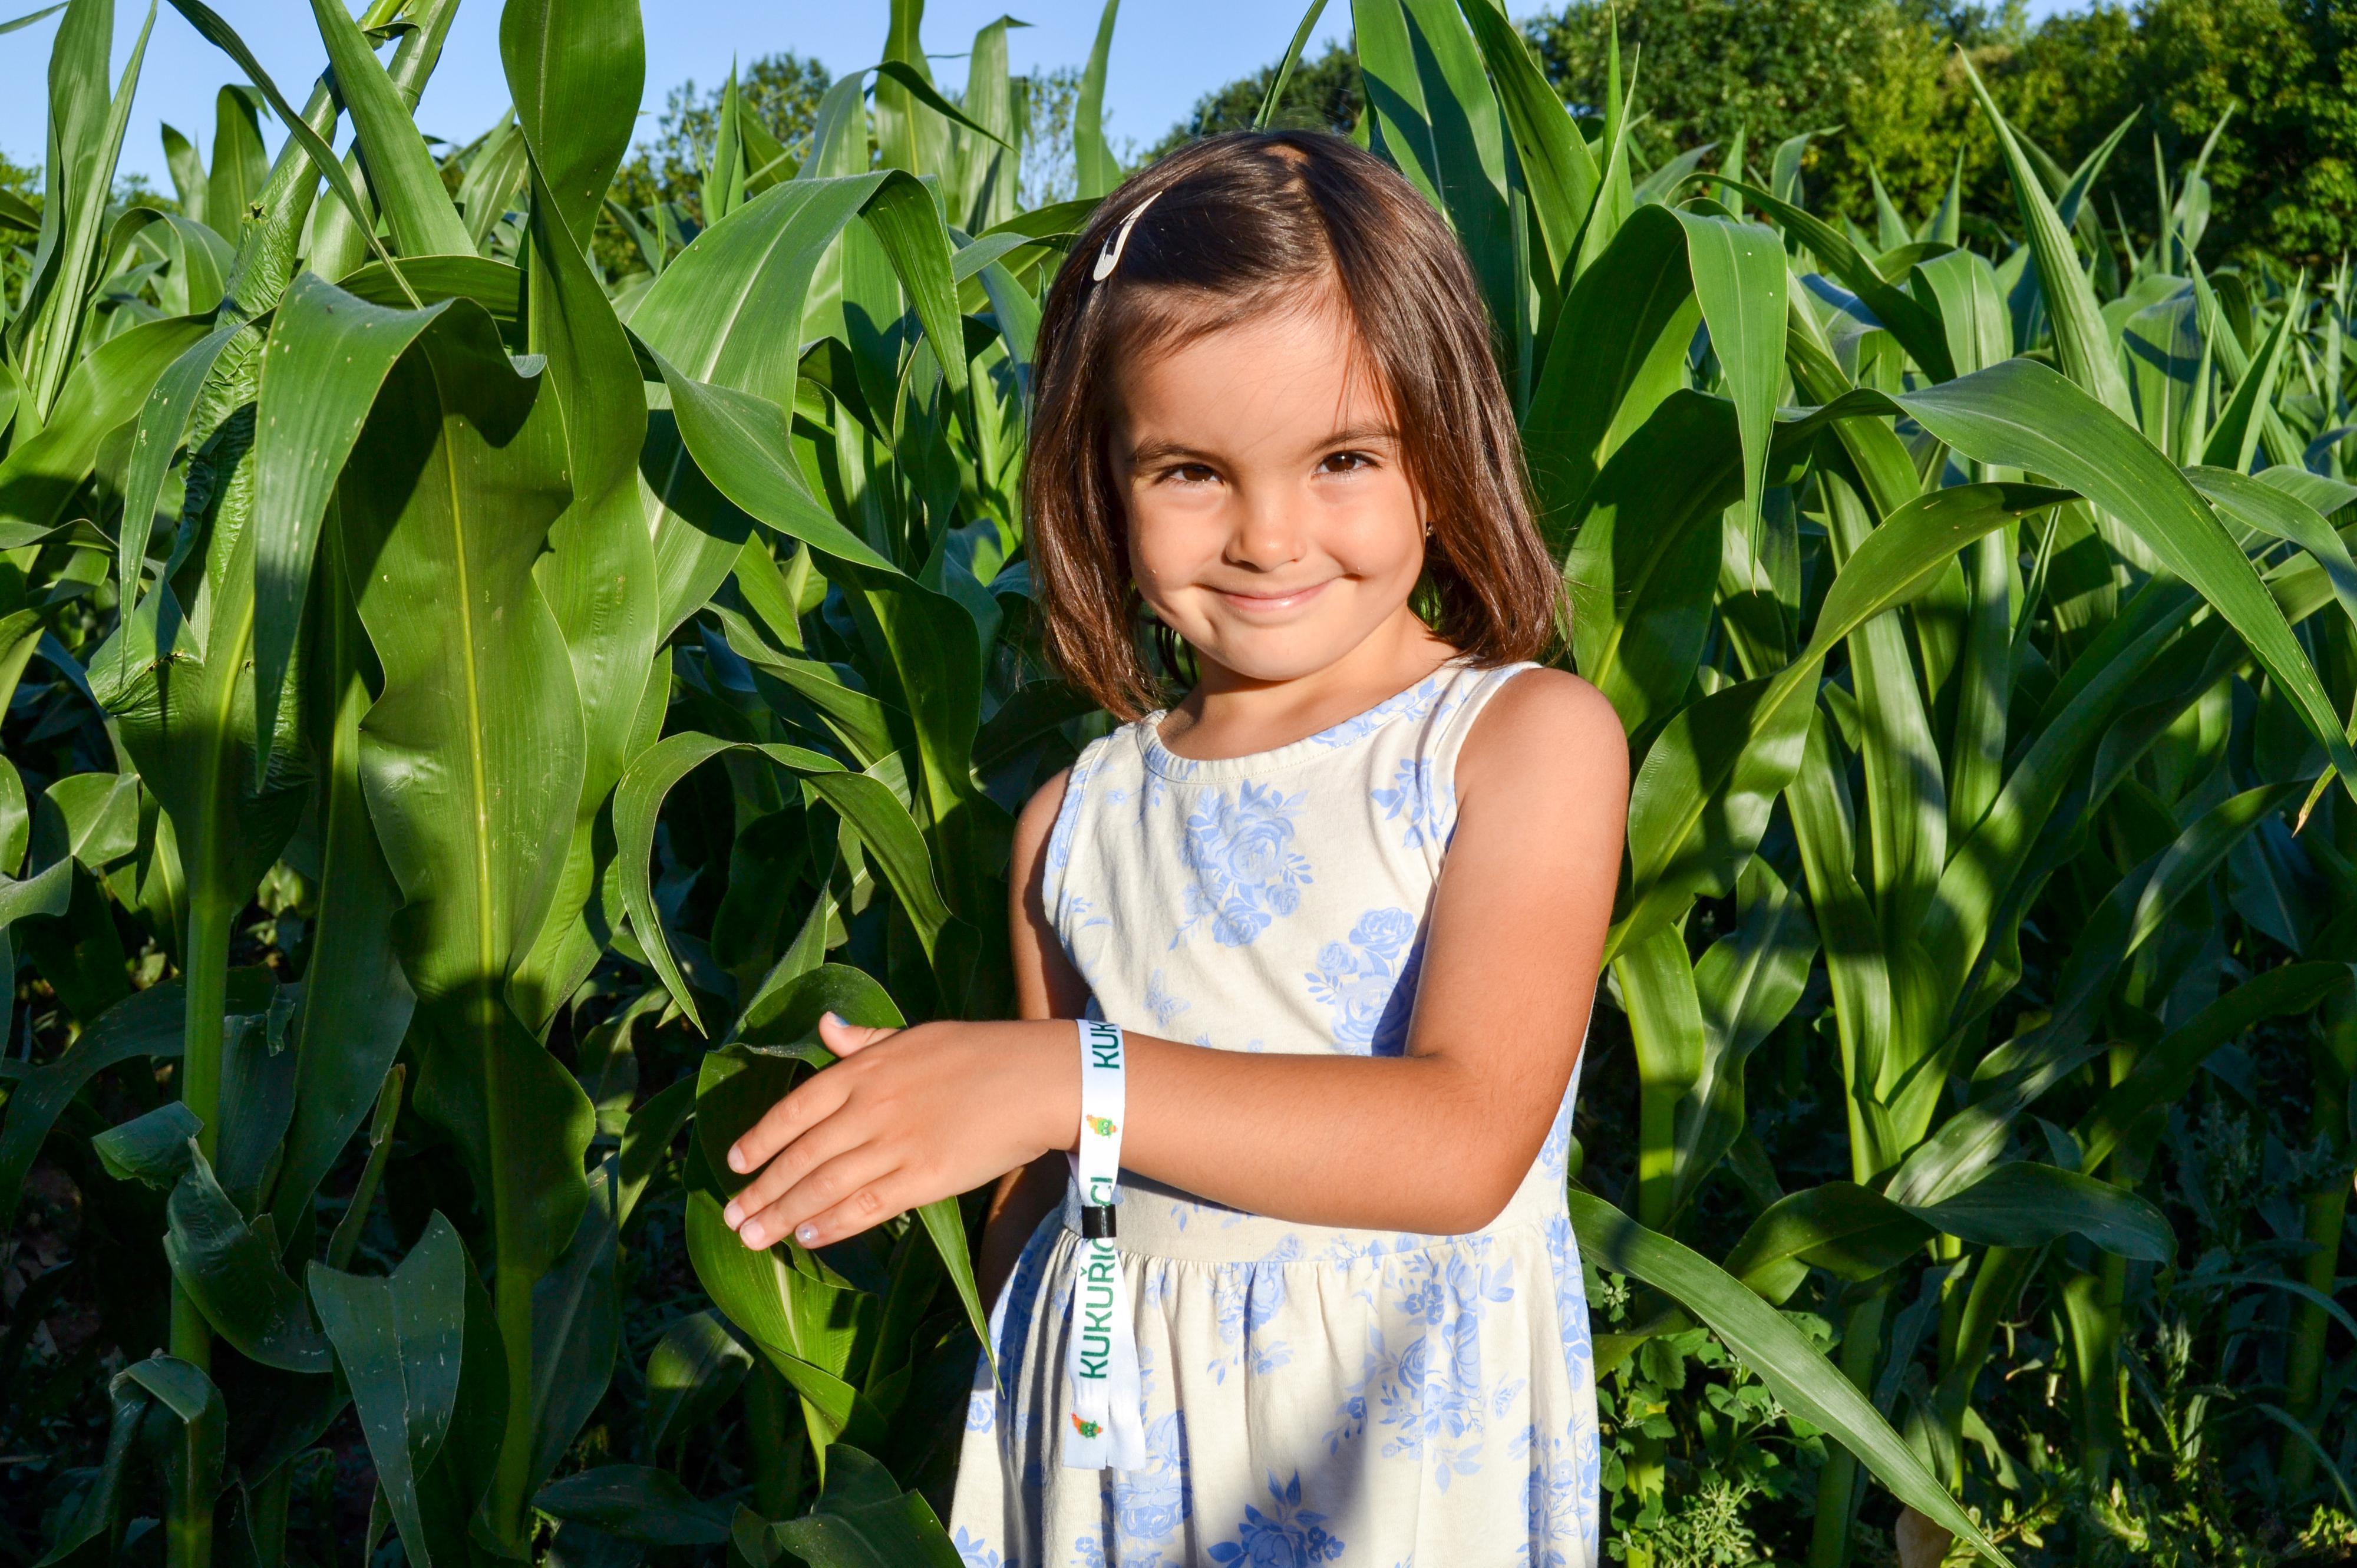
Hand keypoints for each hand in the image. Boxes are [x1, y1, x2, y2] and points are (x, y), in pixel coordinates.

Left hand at [721, 1013, 1075, 1249]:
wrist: (1038, 1078)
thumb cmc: (981, 1052)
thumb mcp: (915, 1034)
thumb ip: (865, 1039)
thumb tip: (824, 1027)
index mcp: (865, 1069)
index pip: (796, 1109)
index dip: (761, 1139)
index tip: (735, 1163)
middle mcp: (870, 1107)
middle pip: (802, 1156)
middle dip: (762, 1190)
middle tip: (732, 1218)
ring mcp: (895, 1145)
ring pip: (825, 1186)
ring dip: (784, 1216)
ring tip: (753, 1237)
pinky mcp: (924, 1178)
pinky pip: (867, 1206)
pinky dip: (833, 1223)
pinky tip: (808, 1237)